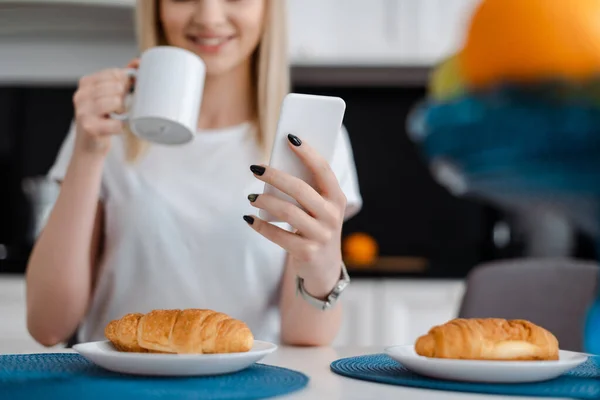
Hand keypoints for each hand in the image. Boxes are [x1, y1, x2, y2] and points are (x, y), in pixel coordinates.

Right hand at [72, 58, 138, 157]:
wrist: (90, 146)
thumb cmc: (102, 120)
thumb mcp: (110, 95)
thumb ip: (122, 79)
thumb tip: (137, 62)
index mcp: (85, 83)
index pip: (114, 73)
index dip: (125, 83)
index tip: (123, 92)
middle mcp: (81, 95)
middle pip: (116, 87)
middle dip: (122, 98)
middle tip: (117, 109)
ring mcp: (83, 111)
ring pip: (116, 102)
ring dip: (121, 112)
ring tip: (113, 117)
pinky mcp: (89, 127)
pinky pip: (117, 122)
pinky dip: (120, 126)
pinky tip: (113, 127)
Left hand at [245, 134, 346, 297]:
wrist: (324, 268)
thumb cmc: (316, 227)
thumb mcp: (319, 209)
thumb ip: (306, 190)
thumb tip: (276, 166)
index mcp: (337, 199)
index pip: (323, 170)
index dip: (308, 152)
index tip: (290, 137)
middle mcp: (332, 216)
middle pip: (300, 190)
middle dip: (275, 176)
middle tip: (256, 167)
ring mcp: (321, 235)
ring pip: (288, 212)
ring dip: (265, 201)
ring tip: (251, 196)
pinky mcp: (307, 252)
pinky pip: (278, 235)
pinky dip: (261, 226)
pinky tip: (249, 219)